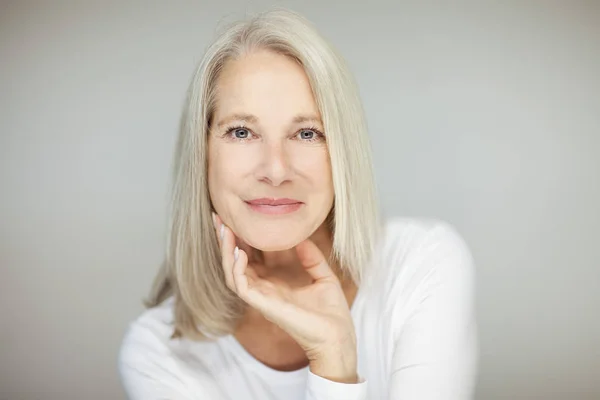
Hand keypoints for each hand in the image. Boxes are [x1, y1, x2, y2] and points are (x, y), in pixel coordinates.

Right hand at [212, 213, 357, 380]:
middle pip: (234, 262)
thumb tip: (302, 237)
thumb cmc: (331, 313)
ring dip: (226, 251)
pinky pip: (241, 286)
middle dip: (225, 240)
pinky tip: (240, 252)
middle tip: (218, 217)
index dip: (240, 239)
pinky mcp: (264, 305)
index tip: (235, 217)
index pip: (249, 257)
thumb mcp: (324, 276)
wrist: (338, 335)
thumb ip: (311, 257)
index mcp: (274, 283)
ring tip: (224, 230)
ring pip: (231, 272)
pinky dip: (237, 268)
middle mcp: (263, 289)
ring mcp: (261, 297)